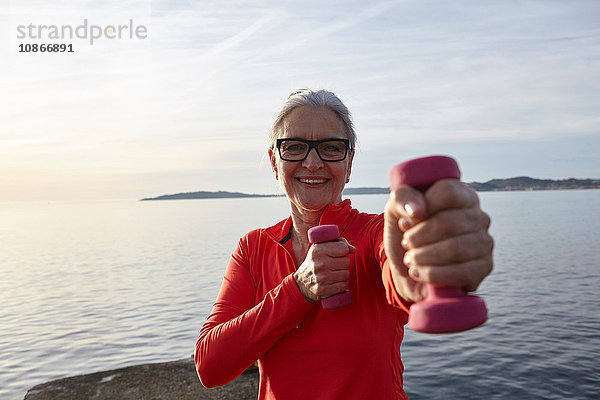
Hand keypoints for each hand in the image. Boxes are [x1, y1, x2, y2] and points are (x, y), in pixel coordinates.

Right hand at [293, 238, 355, 301]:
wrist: (302, 282)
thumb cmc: (316, 262)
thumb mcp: (322, 247)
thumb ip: (339, 243)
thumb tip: (353, 249)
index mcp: (318, 250)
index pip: (344, 248)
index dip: (343, 251)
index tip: (336, 255)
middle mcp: (320, 263)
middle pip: (347, 261)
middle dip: (343, 264)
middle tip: (335, 265)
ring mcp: (321, 278)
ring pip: (346, 274)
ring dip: (343, 275)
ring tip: (334, 274)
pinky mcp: (323, 290)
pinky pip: (343, 285)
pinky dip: (341, 285)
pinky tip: (334, 282)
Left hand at [384, 179, 493, 302]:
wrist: (408, 268)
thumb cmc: (407, 233)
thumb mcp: (396, 210)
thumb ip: (402, 199)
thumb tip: (417, 210)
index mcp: (461, 195)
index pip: (448, 192)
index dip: (424, 206)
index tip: (405, 221)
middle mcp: (478, 216)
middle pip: (449, 222)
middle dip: (418, 236)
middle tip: (406, 243)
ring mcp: (485, 242)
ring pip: (455, 248)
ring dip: (423, 256)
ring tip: (409, 258)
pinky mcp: (484, 268)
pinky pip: (461, 272)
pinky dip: (432, 274)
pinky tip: (417, 272)